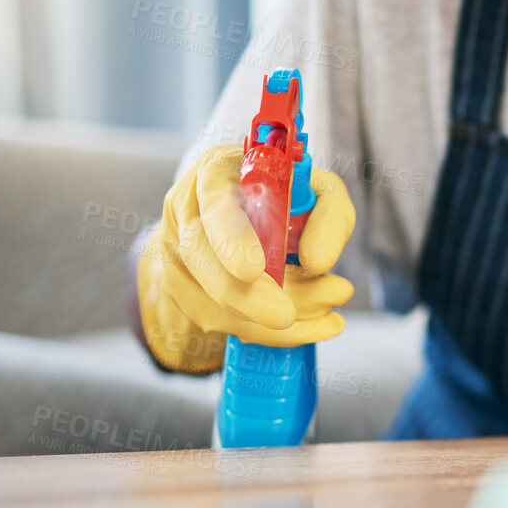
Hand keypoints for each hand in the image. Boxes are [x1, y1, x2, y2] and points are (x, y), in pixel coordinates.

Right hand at [137, 144, 356, 372]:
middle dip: (246, 296)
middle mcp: (187, 210)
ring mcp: (177, 253)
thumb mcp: (320, 194)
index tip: (254, 270)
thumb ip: (330, 217)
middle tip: (286, 315)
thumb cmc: (288, 199)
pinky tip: (312, 328)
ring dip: (267, 321)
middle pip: (202, 257)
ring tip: (327, 317)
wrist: (254, 219)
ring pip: (209, 299)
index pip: (215, 203)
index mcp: (217, 173)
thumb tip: (318, 262)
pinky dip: (269, 334)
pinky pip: (220, 322)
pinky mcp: (183, 291)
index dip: (231, 237)